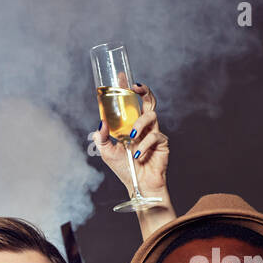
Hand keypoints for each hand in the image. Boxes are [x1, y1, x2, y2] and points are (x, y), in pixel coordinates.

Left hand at [93, 83, 167, 197]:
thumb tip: (100, 123)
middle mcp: (143, 125)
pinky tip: (138, 155)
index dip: (127, 89)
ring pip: (151, 115)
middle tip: (135, 87)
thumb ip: (102, 138)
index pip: (130, 102)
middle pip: (147, 101)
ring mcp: (153, 132)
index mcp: (130, 124)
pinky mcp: (162, 142)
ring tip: (131, 138)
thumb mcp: (107, 152)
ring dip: (139, 124)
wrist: (138, 185)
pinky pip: (155, 135)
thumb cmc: (124, 168)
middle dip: (143, 91)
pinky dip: (144, 145)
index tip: (121, 77)